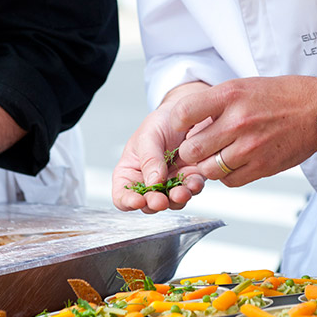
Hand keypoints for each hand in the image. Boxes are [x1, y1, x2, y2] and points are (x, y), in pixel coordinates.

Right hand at [112, 95, 208, 213]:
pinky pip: (192, 190)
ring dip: (176, 200)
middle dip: (154, 203)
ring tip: (181, 192)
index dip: (128, 202)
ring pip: (172, 202)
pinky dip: (193, 189)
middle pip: (148, 204)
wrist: (187, 112)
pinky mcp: (191, 179)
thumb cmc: (161, 122)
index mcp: (130, 172)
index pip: (122, 195)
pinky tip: (194, 183)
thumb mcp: (149, 136)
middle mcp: (150, 182)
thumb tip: (154, 183)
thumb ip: (149, 160)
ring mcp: (171, 183)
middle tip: (160, 200)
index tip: (138, 201)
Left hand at [171, 75, 316, 185]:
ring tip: (217, 155)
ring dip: (207, 165)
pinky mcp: (262, 166)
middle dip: (190, 150)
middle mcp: (237, 121)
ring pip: (208, 169)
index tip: (179, 127)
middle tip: (197, 146)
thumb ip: (216, 103)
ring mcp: (250, 146)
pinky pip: (229, 181)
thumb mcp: (244, 86)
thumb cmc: (283, 96)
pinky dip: (226, 175)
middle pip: (192, 149)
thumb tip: (189, 122)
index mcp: (230, 95)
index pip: (184, 113)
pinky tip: (234, 163)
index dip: (176, 123)